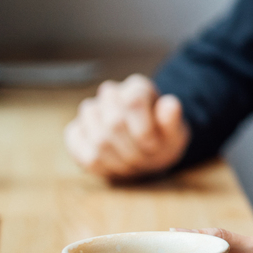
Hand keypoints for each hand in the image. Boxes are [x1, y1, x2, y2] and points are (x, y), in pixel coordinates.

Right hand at [63, 74, 190, 178]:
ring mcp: (91, 111)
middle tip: (143, 160)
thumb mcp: (176, 133)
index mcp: (138, 87)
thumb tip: (171, 103)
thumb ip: (173, 120)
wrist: (146, 150)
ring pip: (97, 138)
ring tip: (130, 163)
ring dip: (117, 159)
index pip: (133, 102)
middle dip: (132, 150)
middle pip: (114, 123)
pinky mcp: (76, 130)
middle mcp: (111, 93)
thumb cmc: (161, 139)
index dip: (144, 130)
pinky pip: (78, 146)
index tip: (154, 146)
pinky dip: (96, 163)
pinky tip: (111, 165)